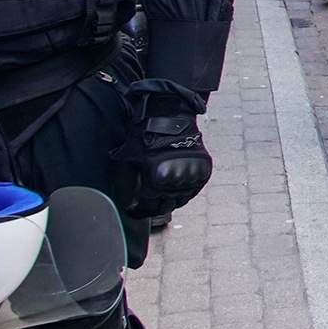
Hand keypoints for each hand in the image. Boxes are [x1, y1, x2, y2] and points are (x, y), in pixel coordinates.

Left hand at [121, 80, 212, 217]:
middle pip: (166, 206)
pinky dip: (186, 193)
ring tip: (163, 198)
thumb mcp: (128, 159)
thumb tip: (125, 201)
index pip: (148, 206)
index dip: (139, 211)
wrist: (169, 117)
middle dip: (155, 207)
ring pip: (181, 200)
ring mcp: (191, 175)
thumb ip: (125, 182)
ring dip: (171, 201)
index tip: (134, 210)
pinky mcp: (202, 170)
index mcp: (157, 180)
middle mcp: (176, 180)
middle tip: (149, 205)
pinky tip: (177, 191)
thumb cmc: (146, 135)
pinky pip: (194, 191)